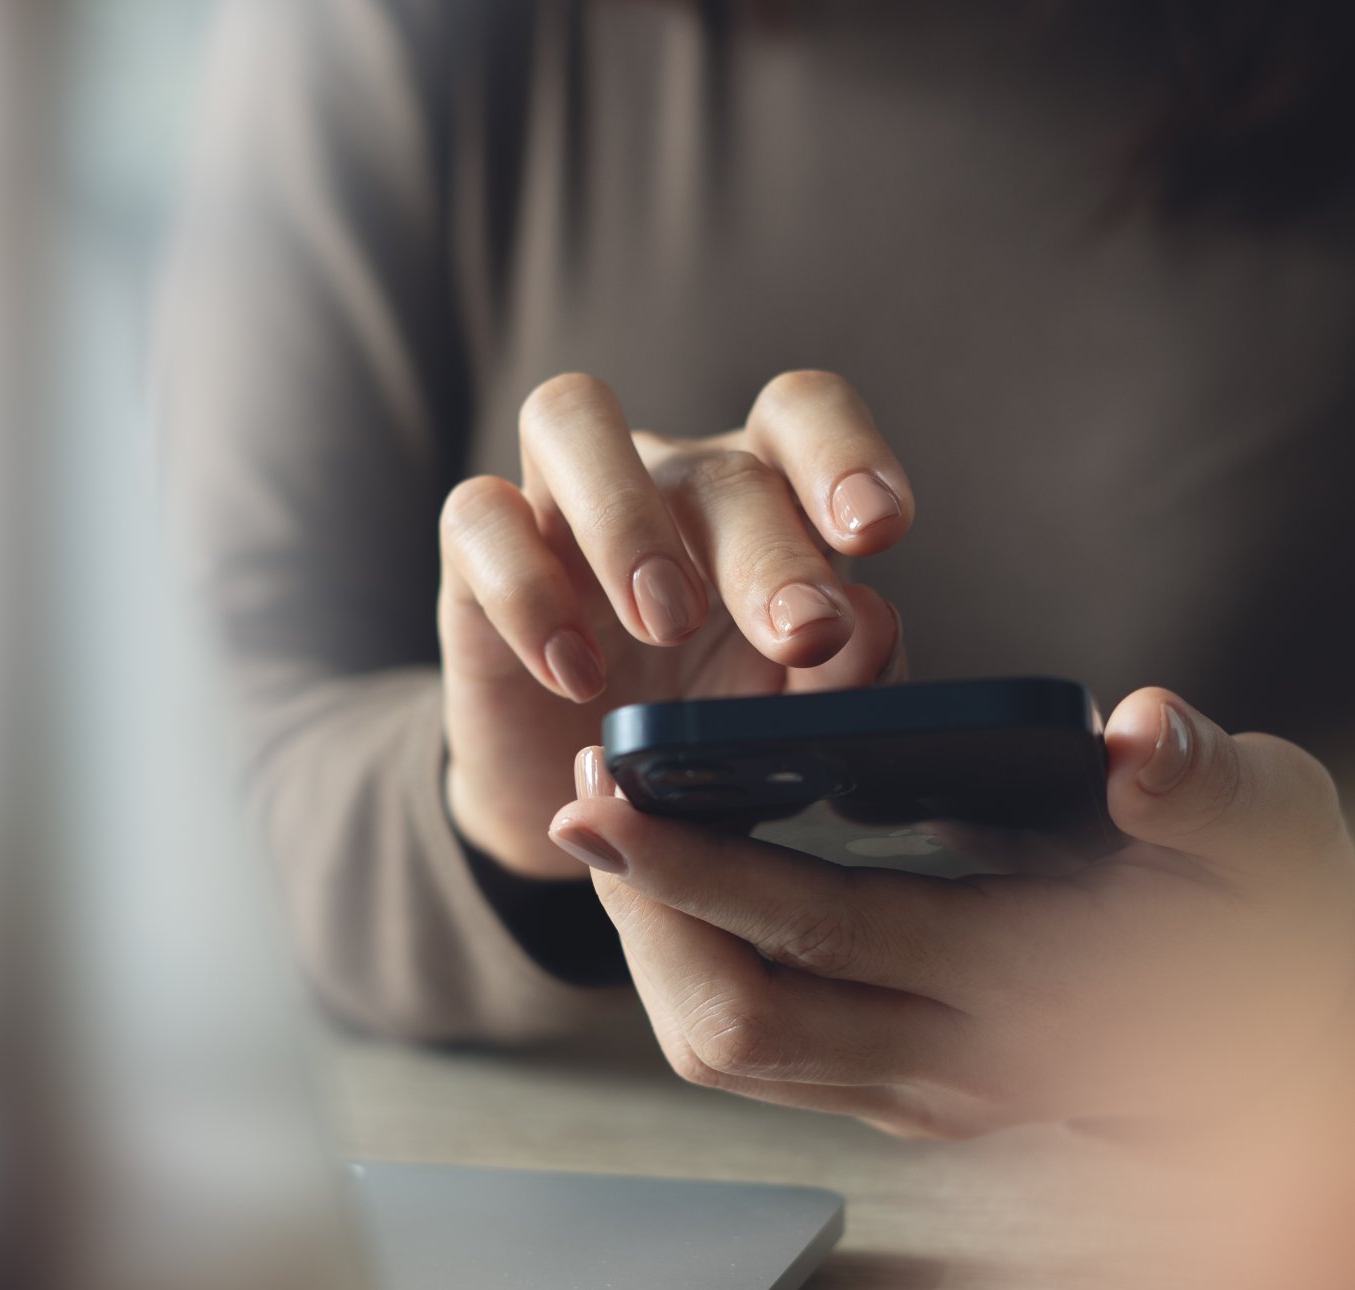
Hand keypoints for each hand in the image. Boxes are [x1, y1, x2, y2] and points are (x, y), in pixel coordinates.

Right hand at [441, 371, 911, 878]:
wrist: (594, 810)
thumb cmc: (709, 737)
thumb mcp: (783, 727)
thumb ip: (838, 684)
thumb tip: (871, 624)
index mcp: (764, 498)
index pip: (802, 416)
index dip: (843, 453)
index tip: (879, 530)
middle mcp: (665, 480)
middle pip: (714, 460)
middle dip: (764, 547)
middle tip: (798, 634)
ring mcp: (561, 505)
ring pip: (570, 415)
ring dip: (626, 518)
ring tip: (663, 622)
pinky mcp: (474, 557)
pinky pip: (478, 517)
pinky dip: (527, 590)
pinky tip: (573, 674)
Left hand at [545, 688, 1354, 1133]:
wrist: (1304, 1030)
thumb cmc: (1281, 909)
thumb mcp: (1280, 828)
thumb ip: (1211, 786)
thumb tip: (1139, 738)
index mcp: (1041, 992)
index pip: (829, 936)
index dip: (702, 864)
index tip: (616, 786)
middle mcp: (963, 1069)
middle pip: (739, 1020)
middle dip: (642, 906)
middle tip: (583, 796)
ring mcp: (927, 1095)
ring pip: (735, 1052)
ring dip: (658, 942)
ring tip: (613, 832)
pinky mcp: (908, 1089)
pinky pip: (768, 1053)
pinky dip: (700, 969)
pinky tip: (679, 885)